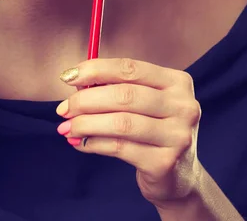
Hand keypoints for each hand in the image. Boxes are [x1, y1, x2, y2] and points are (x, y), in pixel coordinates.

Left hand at [56, 57, 202, 208]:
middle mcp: (183, 106)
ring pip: (121, 123)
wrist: (178, 177)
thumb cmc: (154, 129)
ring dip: (86, 123)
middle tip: (63, 108)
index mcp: (178, 82)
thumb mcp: (144, 103)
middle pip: (124, 95)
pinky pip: (119, 148)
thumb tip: (77, 84)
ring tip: (66, 127)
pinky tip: (80, 142)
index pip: (131, 68)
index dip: (97, 69)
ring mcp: (177, 135)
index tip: (69, 76)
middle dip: (86, 100)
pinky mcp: (164, 162)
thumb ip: (117, 88)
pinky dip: (93, 143)